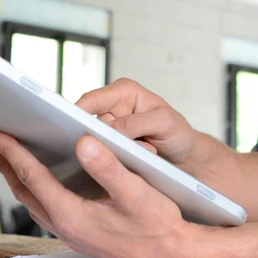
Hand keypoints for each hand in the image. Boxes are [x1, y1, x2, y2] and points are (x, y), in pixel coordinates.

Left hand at [0, 130, 194, 257]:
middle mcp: (66, 226)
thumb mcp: (136, 191)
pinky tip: (43, 182)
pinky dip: (37, 191)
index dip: (14, 153)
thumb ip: (108, 167)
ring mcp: (72, 233)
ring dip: (20, 180)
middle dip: (7, 166)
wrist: (172, 256)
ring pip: (35, 202)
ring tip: (10, 160)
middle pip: (26, 192)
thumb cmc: (158, 226)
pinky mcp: (81, 234)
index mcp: (73, 214)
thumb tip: (83, 144)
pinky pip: (47, 209)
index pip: (34, 178)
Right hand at [76, 79, 203, 170]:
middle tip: (113, 149)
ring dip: (113, 153)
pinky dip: (114, 162)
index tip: (71, 128)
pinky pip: (103, 156)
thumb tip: (110, 129)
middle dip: (99, 139)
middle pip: (88, 123)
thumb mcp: (164, 122)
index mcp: (124, 92)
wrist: (187, 158)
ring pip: (96, 143)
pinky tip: (128, 165)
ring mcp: (111, 130)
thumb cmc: (179, 133)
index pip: (92, 99)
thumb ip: (136, 123)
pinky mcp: (112, 149)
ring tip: (140, 154)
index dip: (77, 112)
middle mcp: (113, 109)